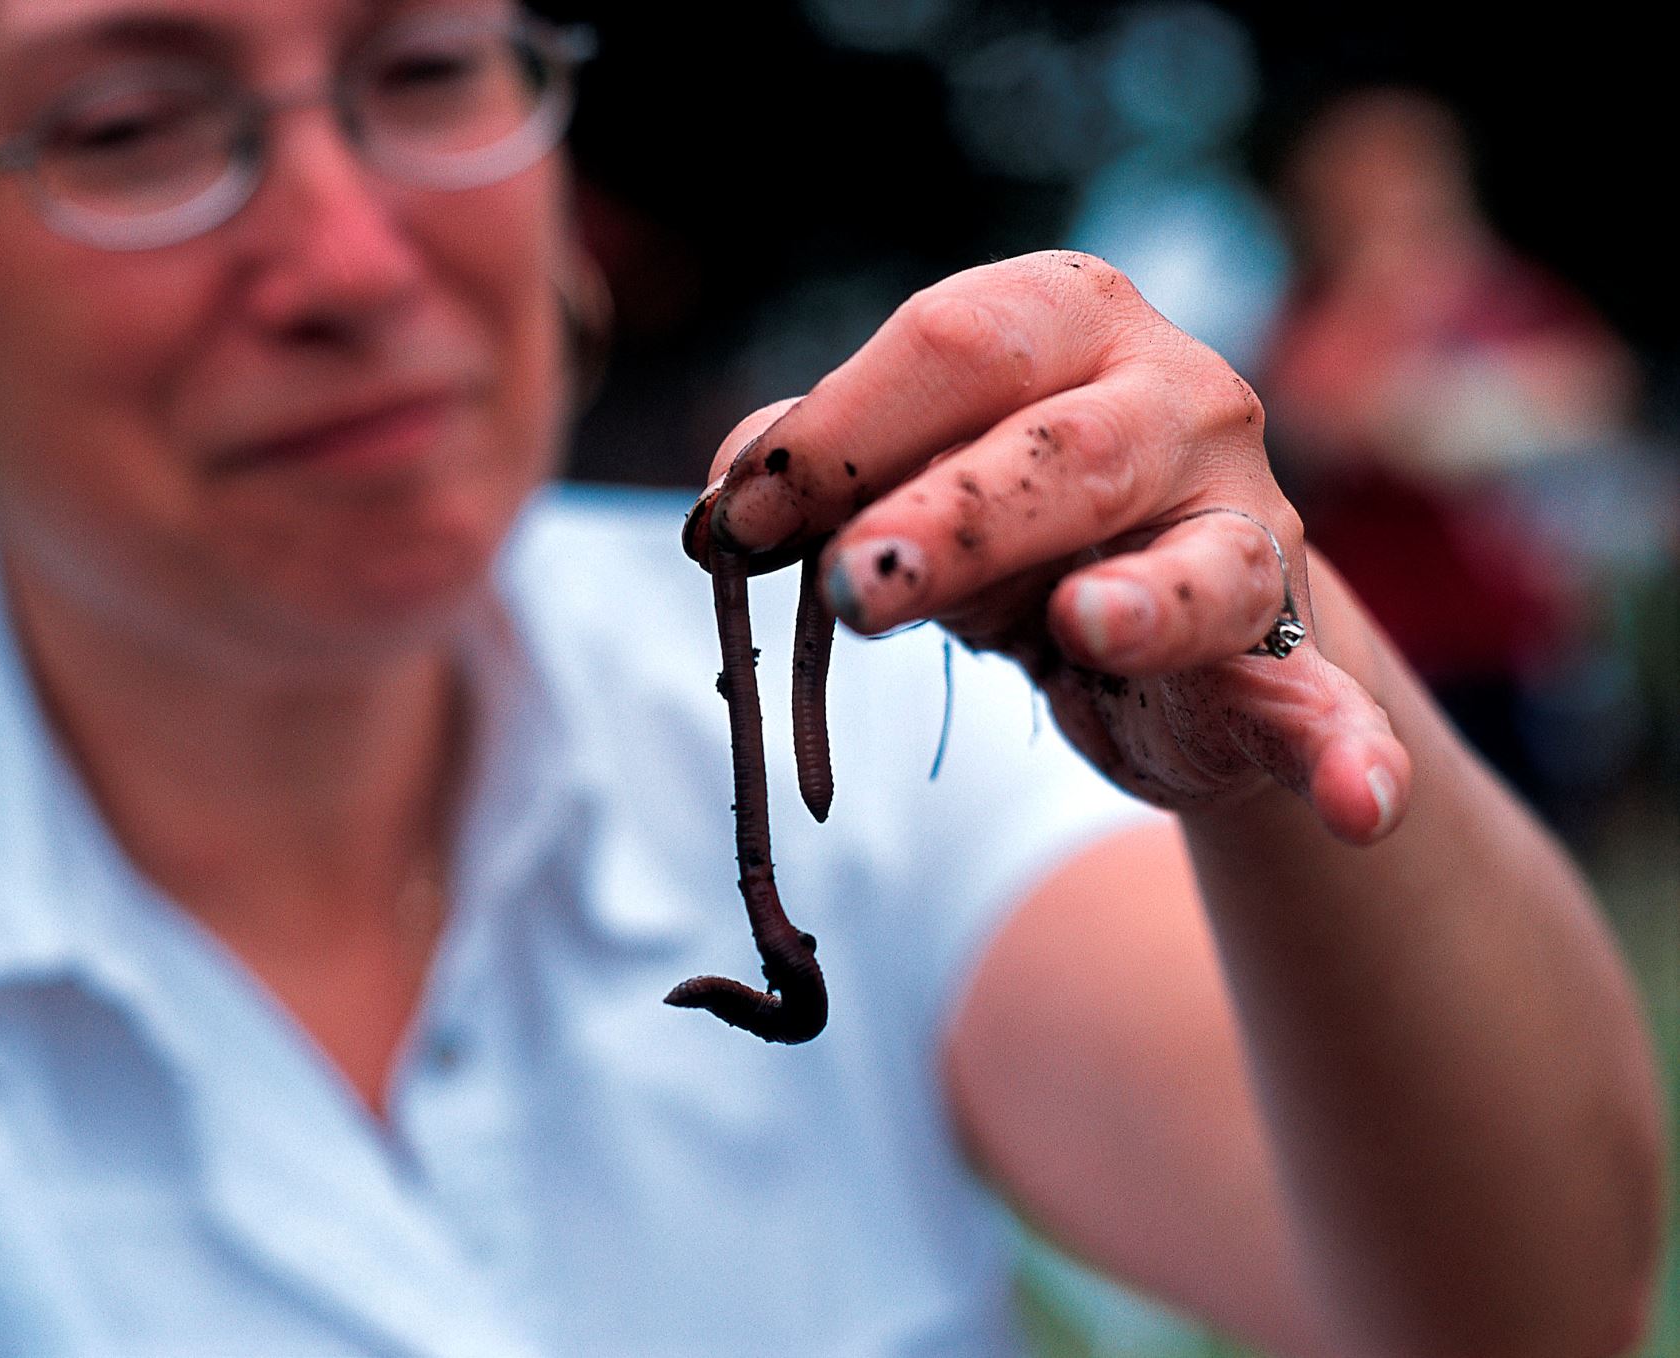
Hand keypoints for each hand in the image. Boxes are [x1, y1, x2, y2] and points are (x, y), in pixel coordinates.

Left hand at [694, 252, 1410, 844]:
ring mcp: (1249, 522)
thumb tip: (728, 506)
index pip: (954, 342)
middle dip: (953, 514)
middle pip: (1065, 447)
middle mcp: (1178, 397)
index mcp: (1065, 320)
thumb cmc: (995, 519)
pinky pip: (1325, 703)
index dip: (839, 434)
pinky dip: (1348, 752)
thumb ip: (818, 474)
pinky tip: (1360, 800)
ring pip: (1203, 561)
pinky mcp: (1285, 651)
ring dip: (1138, 601)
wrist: (1135, 615)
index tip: (739, 526)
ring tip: (1080, 623)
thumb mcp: (898, 476)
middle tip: (853, 584)